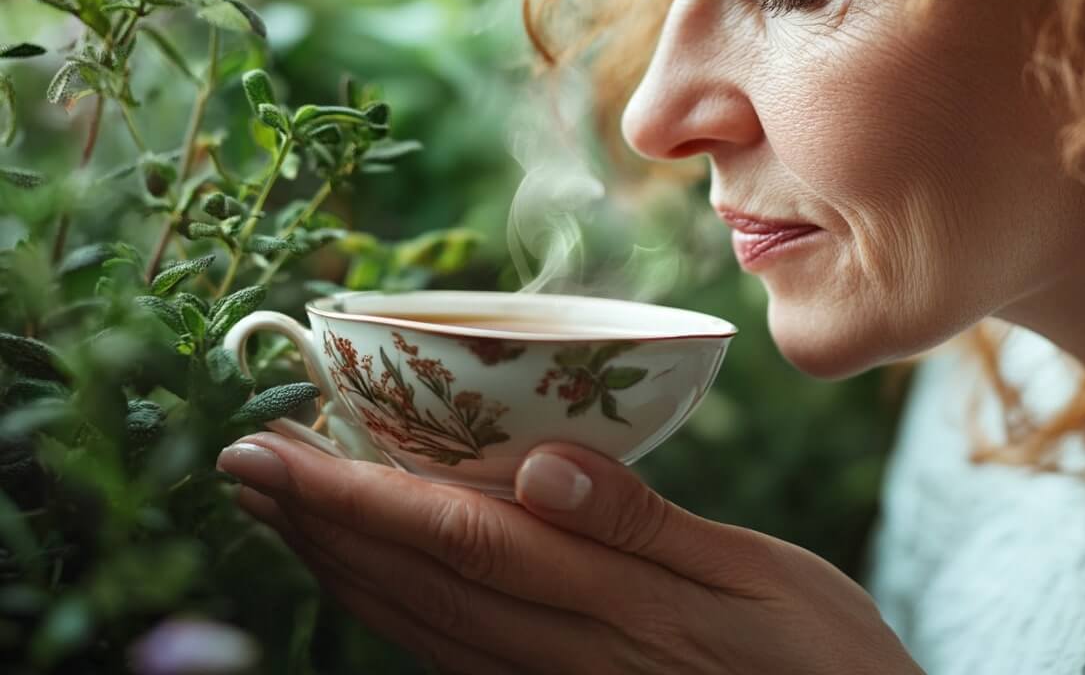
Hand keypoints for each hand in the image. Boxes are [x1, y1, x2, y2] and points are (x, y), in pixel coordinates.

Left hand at [217, 434, 919, 674]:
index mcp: (613, 607)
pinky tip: (368, 574)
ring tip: (278, 508)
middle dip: (318, 522)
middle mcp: (564, 655)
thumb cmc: (822, 656)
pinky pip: (451, 655)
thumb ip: (648, 524)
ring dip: (338, 562)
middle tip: (241, 463)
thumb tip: (546, 465)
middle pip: (416, 583)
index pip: (459, 539)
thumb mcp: (761, 575)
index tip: (278, 450)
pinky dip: (391, 607)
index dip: (357, 495)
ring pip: (419, 623)